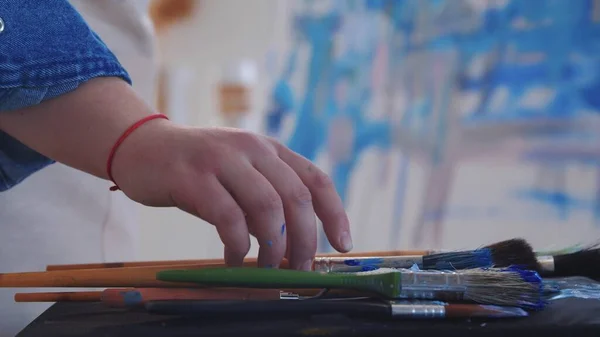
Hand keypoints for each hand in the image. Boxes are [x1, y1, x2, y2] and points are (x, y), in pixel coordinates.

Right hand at [0, 77, 351, 269]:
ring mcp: (221, 160)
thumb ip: (264, 200)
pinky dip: (238, 246)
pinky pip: (228, 218)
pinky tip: (235, 260)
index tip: (343, 245)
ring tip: (269, 269)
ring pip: (267, 207)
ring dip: (275, 247)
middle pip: (296, 198)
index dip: (334, 213)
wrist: (143, 147)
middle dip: (306, 241)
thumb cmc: (198, 170)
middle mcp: (251, 149)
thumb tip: (295, 246)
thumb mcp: (239, 174)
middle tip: (301, 271)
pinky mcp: (192, 177)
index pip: (315, 179)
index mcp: (269, 149)